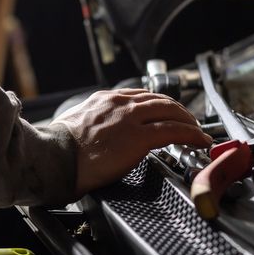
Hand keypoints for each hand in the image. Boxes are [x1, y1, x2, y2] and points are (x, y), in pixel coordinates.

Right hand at [50, 89, 212, 193]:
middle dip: (178, 111)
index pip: (139, 96)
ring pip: (170, 111)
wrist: (54, 158)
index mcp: (104, 100)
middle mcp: (120, 103)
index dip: (157, 105)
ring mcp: (131, 119)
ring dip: (188, 121)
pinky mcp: (140, 137)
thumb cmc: (58, 151)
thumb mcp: (76, 125)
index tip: (164, 113)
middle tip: (188, 122)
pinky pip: (174, 131)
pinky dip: (191, 135)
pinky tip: (199, 141)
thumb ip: (93, 124)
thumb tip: (98, 137)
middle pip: (160, 100)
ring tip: (197, 131)